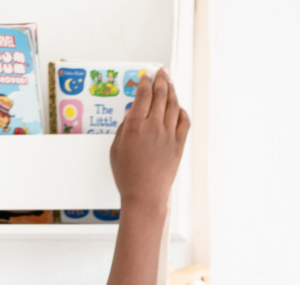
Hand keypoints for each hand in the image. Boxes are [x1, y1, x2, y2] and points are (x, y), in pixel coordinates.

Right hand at [109, 69, 189, 213]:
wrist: (144, 196)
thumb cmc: (127, 177)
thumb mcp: (116, 150)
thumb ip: (123, 128)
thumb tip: (132, 114)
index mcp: (134, 127)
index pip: (143, 94)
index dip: (145, 82)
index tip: (145, 76)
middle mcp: (153, 127)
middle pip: (160, 94)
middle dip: (161, 79)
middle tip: (161, 72)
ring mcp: (168, 135)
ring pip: (173, 104)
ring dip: (171, 90)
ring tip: (169, 83)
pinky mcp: (179, 144)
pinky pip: (184, 120)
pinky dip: (181, 110)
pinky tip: (178, 107)